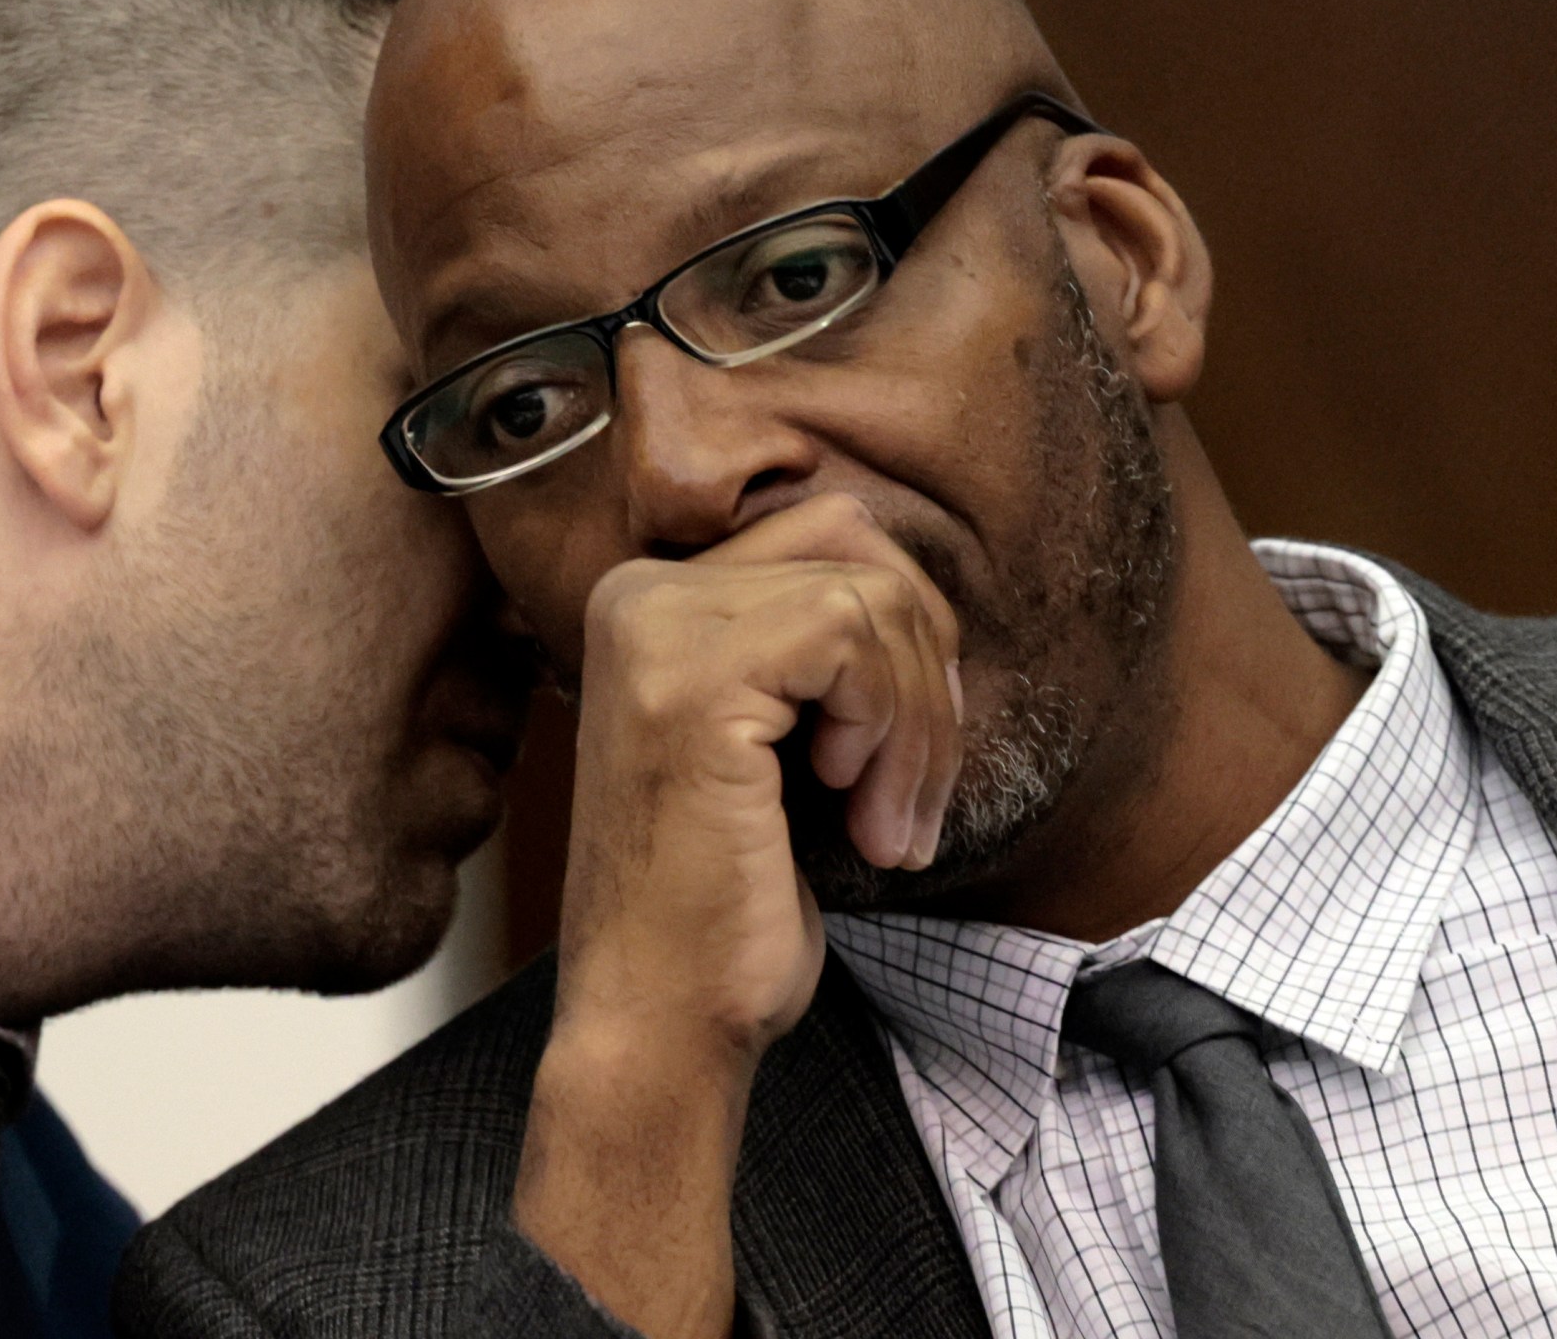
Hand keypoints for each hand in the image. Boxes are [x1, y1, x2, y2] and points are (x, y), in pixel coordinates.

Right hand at [514, 493, 962, 1337]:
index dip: (902, 639)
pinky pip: (854, 637)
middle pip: (856, 547)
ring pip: (870, 595)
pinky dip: (891, 731)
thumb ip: (817, 651)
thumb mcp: (782, 747)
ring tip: (889, 825)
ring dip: (917, 724)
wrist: (659, 1023)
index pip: (828, 534)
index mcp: (645, 601)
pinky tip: (855, 811)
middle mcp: (634, 595)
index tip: (901, 759)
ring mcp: (653, 630)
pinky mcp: (691, 679)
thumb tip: (920, 584)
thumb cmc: (724, 906)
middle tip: (911, 797)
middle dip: (922, 670)